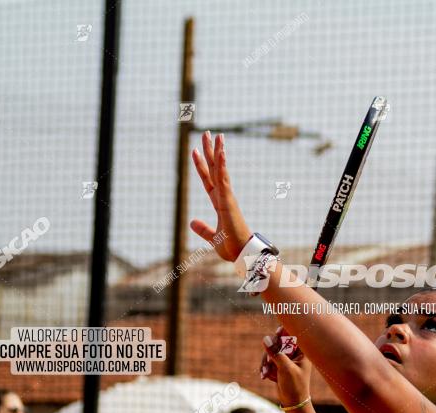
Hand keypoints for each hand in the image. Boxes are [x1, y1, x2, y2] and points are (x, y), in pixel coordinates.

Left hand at [190, 131, 250, 261]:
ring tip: (216, 135)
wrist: (242, 255)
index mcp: (220, 203)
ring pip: (220, 170)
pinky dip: (222, 165)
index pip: (208, 180)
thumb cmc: (232, 247)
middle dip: (210, 151)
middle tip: (207, 133)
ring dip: (218, 152)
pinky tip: (220, 152)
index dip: (201, 165)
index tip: (195, 151)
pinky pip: (224, 180)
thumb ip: (203, 229)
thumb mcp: (212, 237)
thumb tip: (192, 222)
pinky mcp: (229, 201)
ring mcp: (227, 197)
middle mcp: (224, 197)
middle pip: (215, 169)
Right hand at [260, 326, 299, 382]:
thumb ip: (276, 353)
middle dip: (270, 353)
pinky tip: (264, 376)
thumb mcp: (285, 369)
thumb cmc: (294, 386)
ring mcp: (286, 359)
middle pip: (278, 343)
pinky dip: (265, 368)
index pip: (294, 335)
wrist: (292, 402)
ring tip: (265, 374)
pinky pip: (268, 361)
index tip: (277, 332)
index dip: (285, 331)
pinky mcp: (279, 365)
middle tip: (268, 362)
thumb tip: (266, 339)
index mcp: (302, 352)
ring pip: (270, 352)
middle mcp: (294, 353)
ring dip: (266, 363)